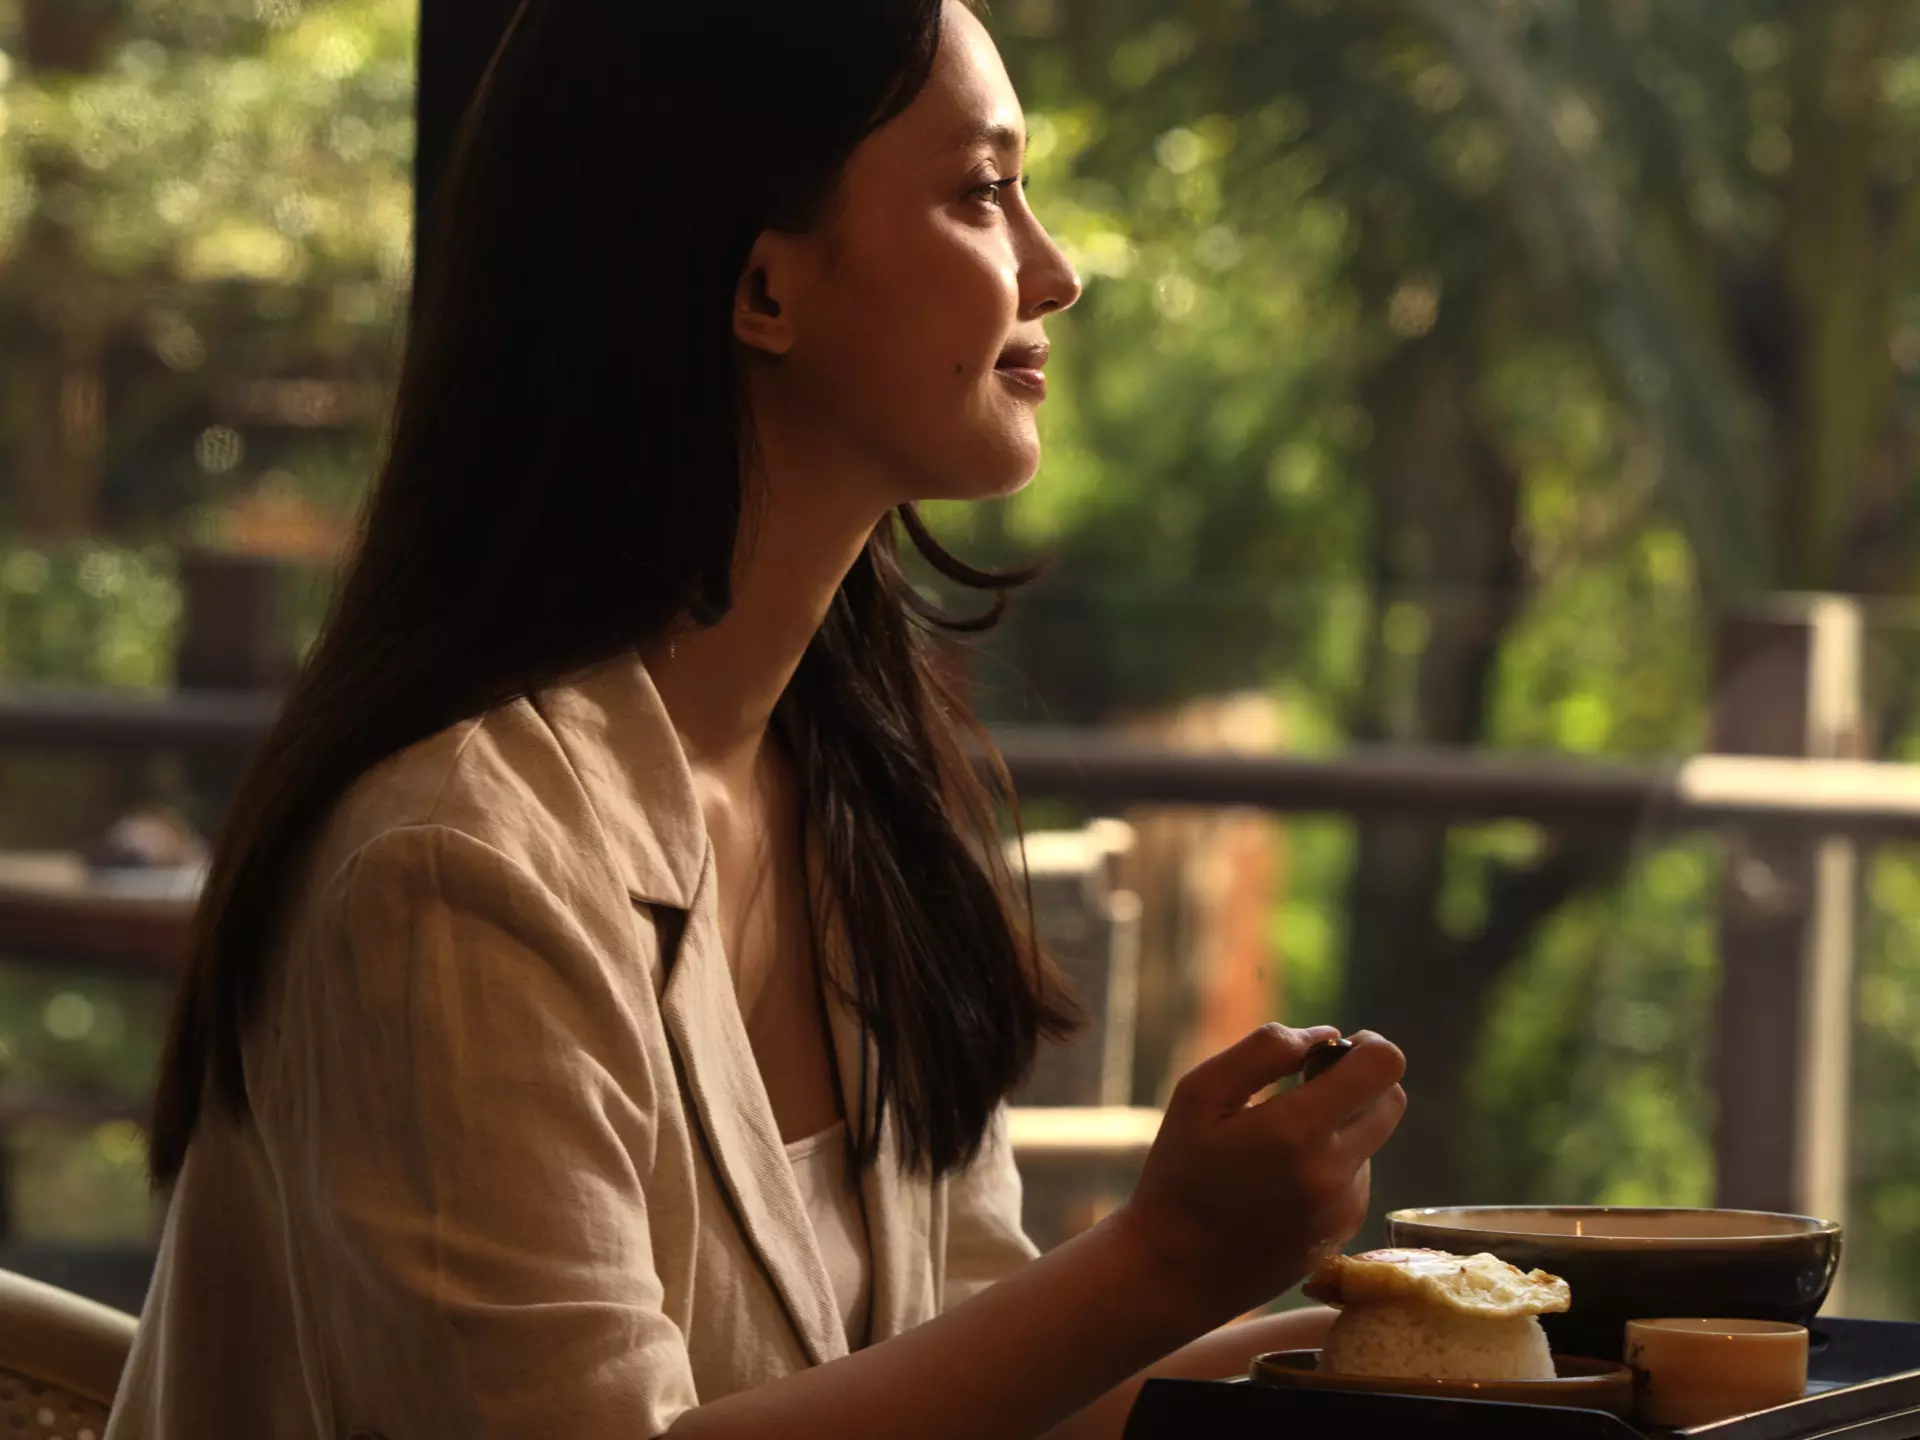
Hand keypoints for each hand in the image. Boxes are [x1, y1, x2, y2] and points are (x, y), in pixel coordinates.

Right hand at [1114, 1024, 1406, 1325]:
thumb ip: (1263, 1050)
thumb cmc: (1178, 1174)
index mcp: (1297, 1131)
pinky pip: (1357, 1174)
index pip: (1383, 1067)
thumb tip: (1324, 1034)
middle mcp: (1334, 1172)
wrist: (1176, 1271)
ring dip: (1342, 1122)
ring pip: (1373, 1136)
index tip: (1329, 1052)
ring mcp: (1345, 1207)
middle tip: (1305, 1084)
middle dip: (1357, 1079)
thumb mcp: (1198, 1095)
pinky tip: (1281, 1178)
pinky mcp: (1344, 1230)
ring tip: (1279, 1141)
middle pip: (1391, 1098)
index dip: (1365, 1045)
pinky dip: (1332, 1160)